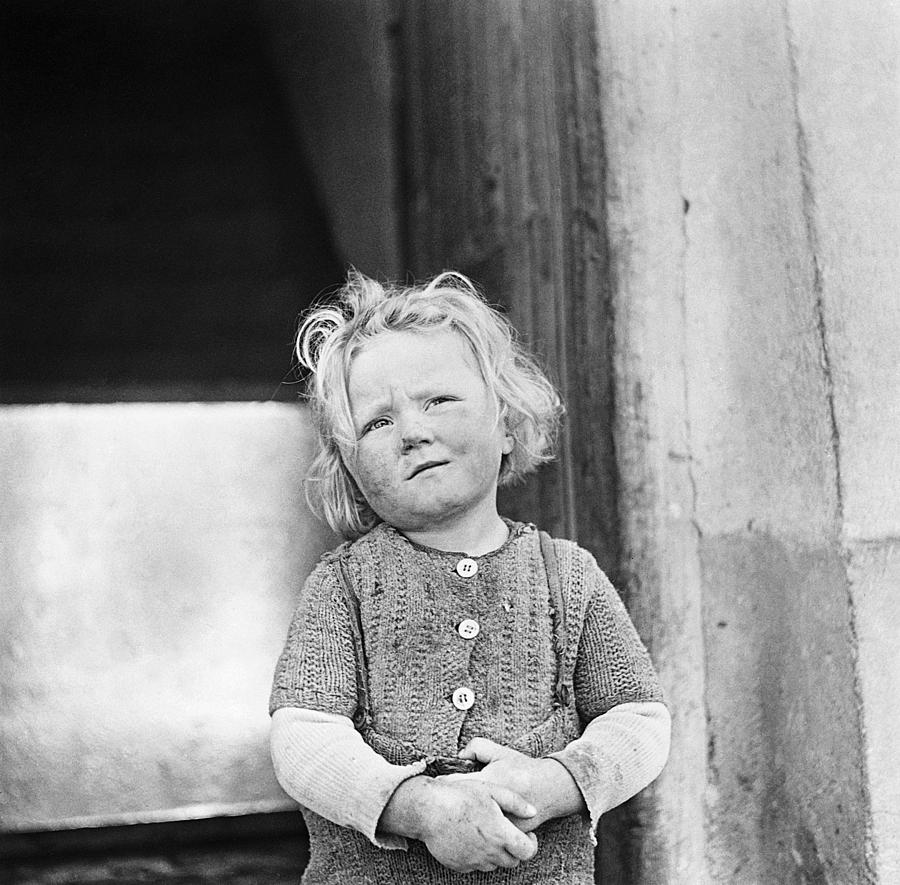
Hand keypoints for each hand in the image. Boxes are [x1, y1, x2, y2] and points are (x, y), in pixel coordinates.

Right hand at [416, 777, 538, 872]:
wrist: (429, 810)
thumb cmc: (460, 796)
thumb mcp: (491, 790)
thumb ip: (516, 803)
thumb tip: (533, 812)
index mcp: (500, 834)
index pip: (527, 852)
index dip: (531, 844)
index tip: (527, 835)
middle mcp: (490, 853)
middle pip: (512, 861)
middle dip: (514, 849)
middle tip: (506, 832)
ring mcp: (474, 861)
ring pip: (494, 864)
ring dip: (496, 852)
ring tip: (487, 832)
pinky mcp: (460, 865)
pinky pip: (476, 864)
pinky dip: (478, 855)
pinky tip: (470, 837)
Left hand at [454, 738, 584, 832]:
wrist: (549, 788)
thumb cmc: (521, 768)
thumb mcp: (499, 751)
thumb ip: (477, 747)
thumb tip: (459, 756)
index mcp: (490, 782)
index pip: (456, 785)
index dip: (443, 785)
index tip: (437, 785)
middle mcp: (495, 806)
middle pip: (459, 810)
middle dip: (449, 805)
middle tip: (443, 801)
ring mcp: (502, 824)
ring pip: (470, 827)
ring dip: (461, 820)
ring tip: (456, 813)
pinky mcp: (507, 837)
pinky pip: (484, 837)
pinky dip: (477, 831)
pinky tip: (473, 823)